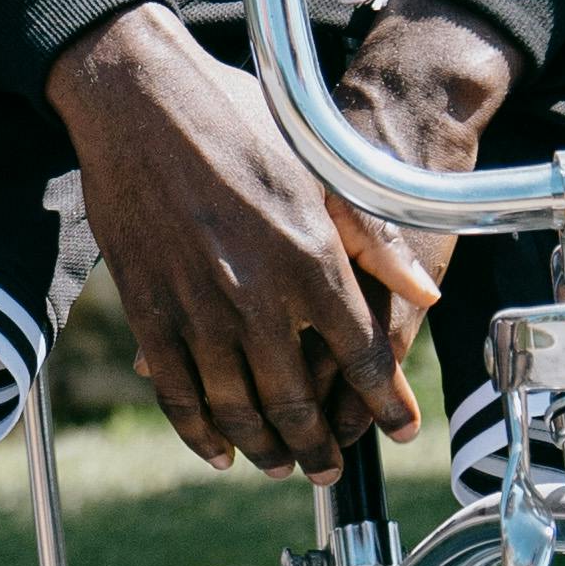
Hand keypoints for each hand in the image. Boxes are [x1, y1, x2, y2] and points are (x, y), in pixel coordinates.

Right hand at [44, 0, 519, 484]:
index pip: (361, 355)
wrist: (142, 99)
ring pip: (237, 409)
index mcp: (310, 257)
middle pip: (297, 401)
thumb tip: (422, 292)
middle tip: (329, 466)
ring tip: (281, 465)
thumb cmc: (239, 121)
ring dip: (263, 448)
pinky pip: (176, 392)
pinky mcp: (147, 309)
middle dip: (319, 446)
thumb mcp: (320, 170)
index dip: (385, 403)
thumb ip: (374, 239)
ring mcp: (198, 307)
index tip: (400, 430)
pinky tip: (216, 449)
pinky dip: (198, 432)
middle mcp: (258, 294)